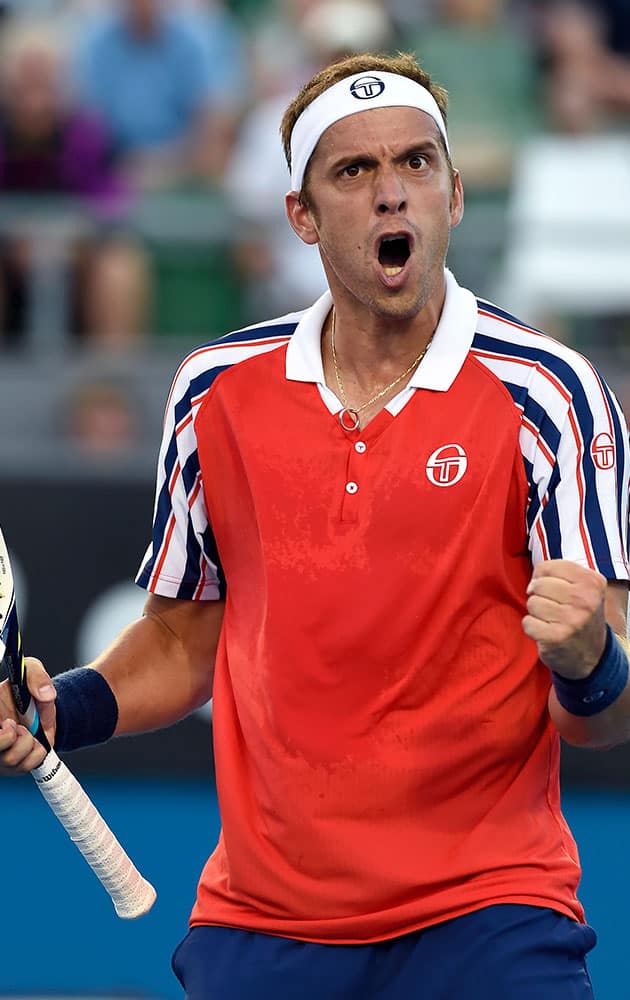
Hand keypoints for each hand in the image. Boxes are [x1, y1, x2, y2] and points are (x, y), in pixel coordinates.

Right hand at [0, 658, 56, 774]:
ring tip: (30, 732)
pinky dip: (36, 754)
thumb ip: (37, 678)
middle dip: (16, 738)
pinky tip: (35, 743)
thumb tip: (46, 695)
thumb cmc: (28, 689)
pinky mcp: (8, 765)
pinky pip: (24, 767)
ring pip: (11, 759)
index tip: (10, 723)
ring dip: (29, 744)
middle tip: (23, 728)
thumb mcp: (31, 671)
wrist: (39, 707)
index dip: (3, 733)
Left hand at [522, 560, 607, 679]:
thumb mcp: (582, 588)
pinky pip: (528, 623)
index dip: (541, 577)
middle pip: (538, 585)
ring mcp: (572, 619)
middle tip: (553, 607)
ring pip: (532, 603)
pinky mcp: (557, 637)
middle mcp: (585, 599)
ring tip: (551, 620)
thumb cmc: (580, 616)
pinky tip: (545, 631)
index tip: (552, 589)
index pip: (548, 566)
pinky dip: (532, 628)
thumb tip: (533, 580)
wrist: (592, 655)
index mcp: (592, 581)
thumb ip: (559, 574)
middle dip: (539, 595)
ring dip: (536, 613)